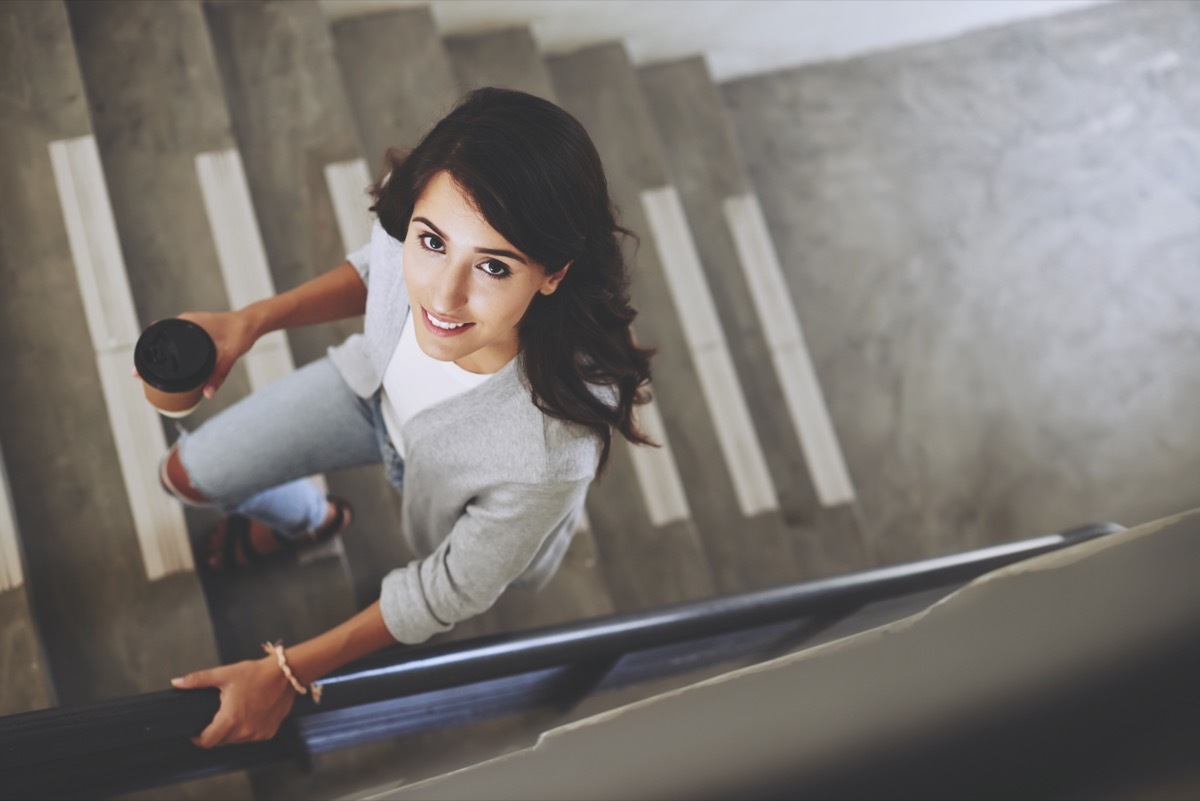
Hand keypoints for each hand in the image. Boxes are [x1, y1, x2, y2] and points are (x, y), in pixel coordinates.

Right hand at [131, 310, 259, 398]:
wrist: (252, 322)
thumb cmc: (240, 333)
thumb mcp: (228, 355)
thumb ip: (218, 375)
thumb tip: (207, 394)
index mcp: (187, 323)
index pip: (156, 335)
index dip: (144, 352)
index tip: (137, 369)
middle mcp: (185, 323)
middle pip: (158, 340)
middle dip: (148, 357)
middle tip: (139, 376)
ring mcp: (190, 326)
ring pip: (166, 341)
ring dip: (158, 354)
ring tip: (148, 374)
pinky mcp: (196, 331)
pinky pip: (176, 342)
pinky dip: (170, 352)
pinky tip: (168, 365)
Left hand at [171, 656, 294, 747]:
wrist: (286, 674)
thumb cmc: (256, 674)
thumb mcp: (225, 674)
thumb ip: (198, 680)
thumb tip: (177, 682)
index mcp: (230, 719)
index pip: (206, 741)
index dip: (197, 738)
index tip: (195, 731)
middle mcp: (244, 731)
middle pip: (220, 741)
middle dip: (215, 731)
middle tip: (217, 715)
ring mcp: (257, 733)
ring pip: (236, 740)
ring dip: (231, 731)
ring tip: (234, 712)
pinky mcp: (268, 732)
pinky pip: (251, 737)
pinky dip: (247, 729)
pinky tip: (250, 713)